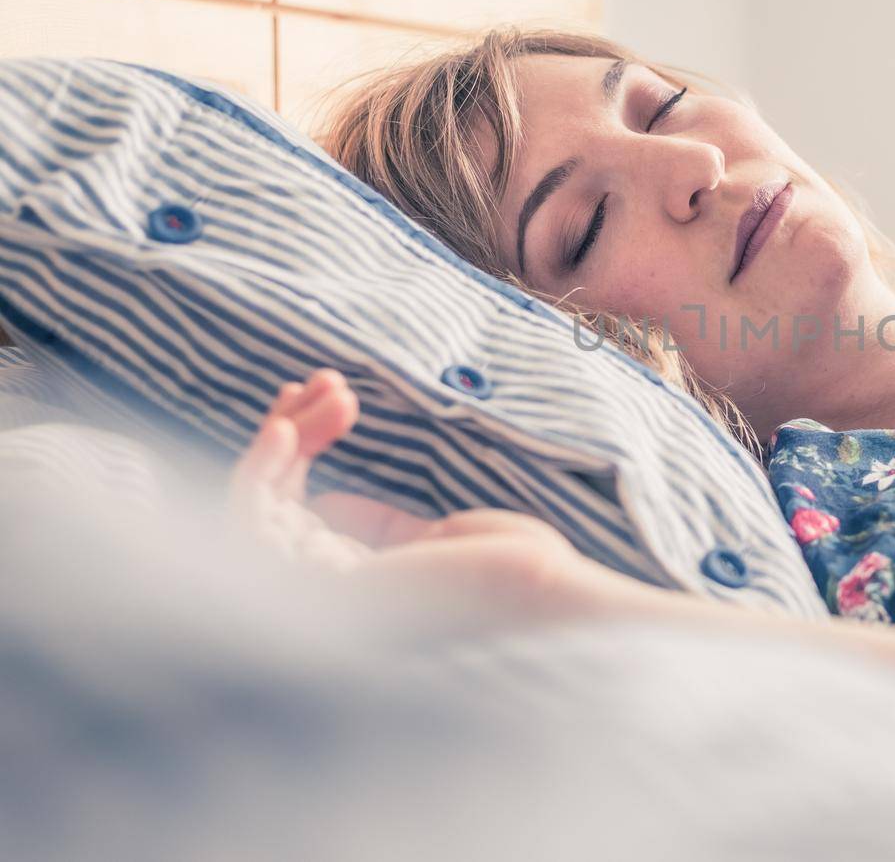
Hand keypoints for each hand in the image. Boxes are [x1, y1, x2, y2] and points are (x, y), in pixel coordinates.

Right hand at [228, 369, 653, 627]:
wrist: (556, 591)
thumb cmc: (518, 571)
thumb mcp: (441, 533)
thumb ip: (382, 527)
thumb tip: (326, 502)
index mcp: (356, 583)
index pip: (294, 515)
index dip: (301, 448)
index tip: (332, 393)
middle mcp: (328, 594)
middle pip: (271, 507)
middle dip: (291, 431)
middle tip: (332, 381)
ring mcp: (322, 598)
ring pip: (254, 512)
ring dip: (278, 438)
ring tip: (324, 389)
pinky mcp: (324, 592)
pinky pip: (255, 531)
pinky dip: (255, 475)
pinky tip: (282, 430)